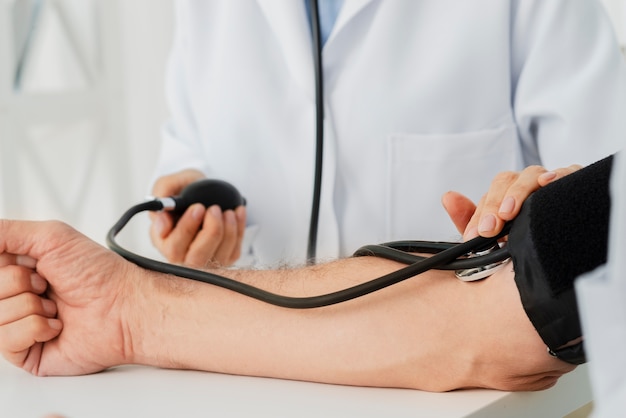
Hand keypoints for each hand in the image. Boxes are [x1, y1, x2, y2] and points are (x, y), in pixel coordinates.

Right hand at [0, 220, 134, 375]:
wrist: (125, 308)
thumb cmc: (100, 273)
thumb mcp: (51, 236)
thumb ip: (6, 232)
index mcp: (21, 268)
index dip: (5, 265)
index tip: (28, 263)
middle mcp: (19, 295)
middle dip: (18, 282)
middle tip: (48, 283)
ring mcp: (21, 324)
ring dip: (30, 306)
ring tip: (56, 305)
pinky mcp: (27, 352)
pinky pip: (5, 340)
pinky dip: (34, 328)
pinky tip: (57, 325)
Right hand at [149, 169, 246, 267]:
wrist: (203, 194)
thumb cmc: (184, 192)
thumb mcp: (169, 185)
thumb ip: (161, 193)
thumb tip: (163, 219)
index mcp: (165, 242)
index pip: (174, 247)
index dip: (186, 229)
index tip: (198, 207)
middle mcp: (184, 257)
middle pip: (197, 259)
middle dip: (211, 232)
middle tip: (214, 209)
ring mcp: (206, 261)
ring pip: (219, 257)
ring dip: (228, 231)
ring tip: (227, 210)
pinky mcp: (225, 258)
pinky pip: (234, 250)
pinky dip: (239, 230)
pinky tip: (237, 212)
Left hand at [442, 164, 580, 239]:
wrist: (559, 251)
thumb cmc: (523, 239)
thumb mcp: (493, 236)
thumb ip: (468, 219)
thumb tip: (448, 197)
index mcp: (505, 196)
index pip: (489, 196)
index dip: (481, 214)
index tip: (476, 233)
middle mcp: (525, 186)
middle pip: (506, 181)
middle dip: (495, 204)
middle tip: (490, 227)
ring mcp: (548, 183)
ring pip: (531, 174)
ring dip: (518, 191)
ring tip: (510, 211)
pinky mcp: (574, 183)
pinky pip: (569, 171)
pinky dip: (559, 174)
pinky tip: (548, 182)